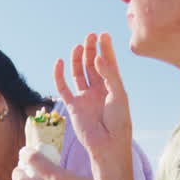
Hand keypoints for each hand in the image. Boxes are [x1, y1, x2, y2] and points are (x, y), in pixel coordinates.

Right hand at [54, 33, 132, 175]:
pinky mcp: (73, 105)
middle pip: (92, 65)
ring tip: (79, 45)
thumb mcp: (119, 95)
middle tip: (90, 35)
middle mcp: (98, 90)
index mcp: (112, 87)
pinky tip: (60, 61)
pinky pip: (63, 87)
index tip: (103, 35)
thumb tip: (97, 57)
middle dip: (91, 50)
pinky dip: (59, 75)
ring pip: (78, 73)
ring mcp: (85, 97)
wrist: (108, 145)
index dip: (105, 48)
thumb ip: (110, 75)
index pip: (108, 63)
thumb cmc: (119, 122)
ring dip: (77, 59)